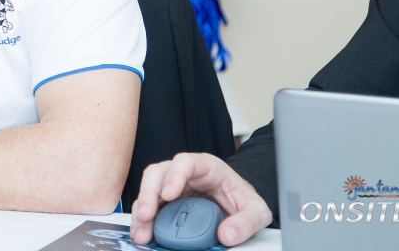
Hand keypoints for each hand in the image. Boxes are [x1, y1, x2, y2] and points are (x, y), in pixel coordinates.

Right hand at [129, 153, 272, 247]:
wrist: (239, 205)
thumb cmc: (244, 199)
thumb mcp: (256, 211)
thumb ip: (246, 222)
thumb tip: (227, 234)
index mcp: (207, 167)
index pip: (186, 163)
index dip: (174, 176)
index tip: (168, 194)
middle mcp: (185, 173)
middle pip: (158, 173)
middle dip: (148, 194)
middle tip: (147, 215)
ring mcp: (173, 186)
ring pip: (149, 188)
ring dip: (142, 210)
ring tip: (141, 232)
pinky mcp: (166, 201)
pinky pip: (150, 205)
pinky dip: (143, 220)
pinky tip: (143, 233)